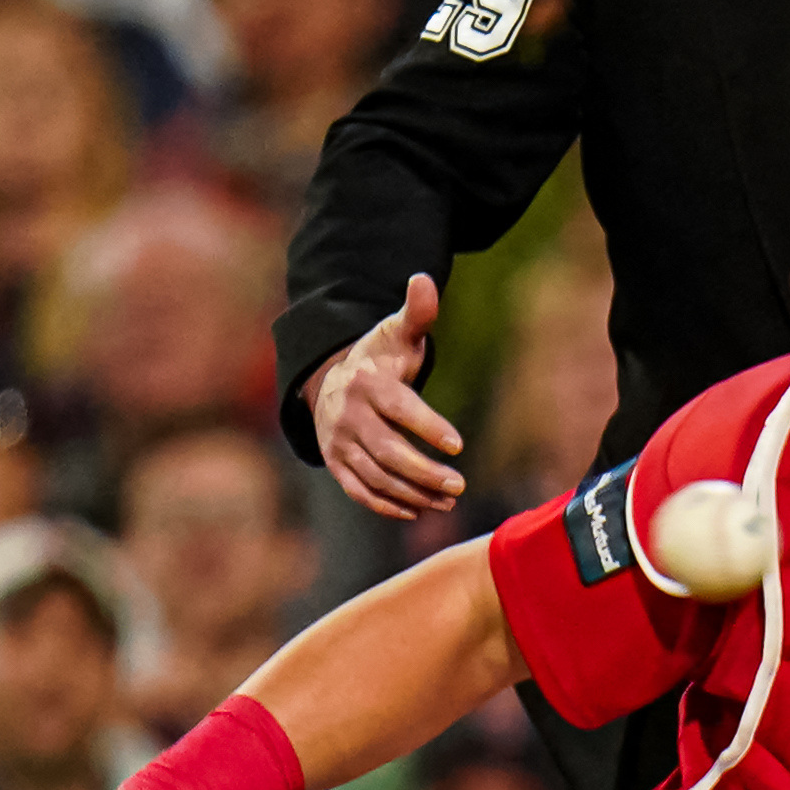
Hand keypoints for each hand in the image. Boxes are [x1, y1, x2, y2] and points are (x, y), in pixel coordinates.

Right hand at [309, 273, 466, 518]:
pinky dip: (385, 505)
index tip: (459, 445)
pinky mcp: (335, 463)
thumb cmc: (379, 358)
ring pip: (376, 475)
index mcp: (367, 384)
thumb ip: (417, 313)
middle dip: (424, 472)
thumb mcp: (397, 334)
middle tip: (459, 486)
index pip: (399, 408)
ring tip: (448, 501)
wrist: (330, 381)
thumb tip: (426, 279)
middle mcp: (348, 416)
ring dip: (413, 493)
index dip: (428, 426)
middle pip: (387, 451)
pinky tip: (416, 511)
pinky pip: (358, 490)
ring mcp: (338, 442)